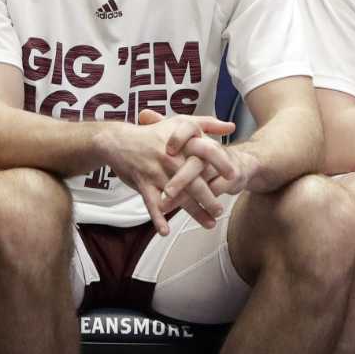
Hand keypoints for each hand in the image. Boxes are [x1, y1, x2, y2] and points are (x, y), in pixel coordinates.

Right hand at [93, 111, 236, 233]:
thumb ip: (208, 124)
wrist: (120, 141)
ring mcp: (156, 172)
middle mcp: (171, 158)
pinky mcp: (143, 183)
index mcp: (182, 144)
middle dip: (209, 198)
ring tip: (209, 223)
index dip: (221, 163)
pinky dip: (157, 218)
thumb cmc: (154, 133)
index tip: (234, 176)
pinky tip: (165, 231)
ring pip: (178, 196)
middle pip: (194, 180)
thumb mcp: (180, 122)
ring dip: (194, 211)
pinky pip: (152, 203)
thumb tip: (231, 127)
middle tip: (220, 211)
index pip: (206, 152)